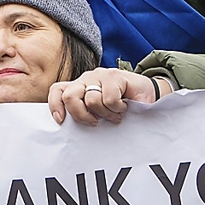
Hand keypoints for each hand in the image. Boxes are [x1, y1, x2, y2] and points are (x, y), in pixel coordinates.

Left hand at [48, 68, 165, 125]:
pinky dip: (118, 108)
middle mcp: (85, 80)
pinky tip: (125, 106)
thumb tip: (67, 129)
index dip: (55, 105)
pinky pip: (109, 99)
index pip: (57, 91)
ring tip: (116, 114)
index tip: (61, 121)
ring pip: (91, 100)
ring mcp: (99, 76)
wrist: (150, 97)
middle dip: (81, 115)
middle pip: (69, 96)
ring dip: (105, 113)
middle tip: (96, 122)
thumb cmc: (122, 107)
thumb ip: (85, 114)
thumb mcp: (100, 113)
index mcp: (79, 88)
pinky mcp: (114, 76)